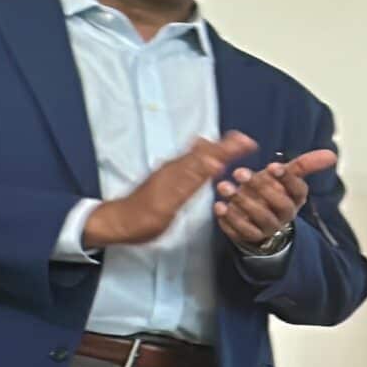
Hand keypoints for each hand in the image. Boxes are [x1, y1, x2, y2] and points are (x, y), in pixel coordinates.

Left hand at [83, 132, 254, 248]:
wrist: (118, 223)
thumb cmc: (144, 218)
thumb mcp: (170, 202)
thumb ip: (193, 180)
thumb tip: (216, 161)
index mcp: (179, 172)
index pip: (209, 155)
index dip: (229, 148)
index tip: (248, 143)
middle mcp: (175, 168)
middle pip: (204, 151)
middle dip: (225, 146)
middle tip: (246, 142)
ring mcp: (170, 173)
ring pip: (197, 155)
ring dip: (217, 150)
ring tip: (233, 147)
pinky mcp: (167, 180)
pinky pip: (191, 163)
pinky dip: (205, 159)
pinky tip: (208, 164)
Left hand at [213, 148, 337, 248]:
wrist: (258, 221)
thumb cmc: (271, 192)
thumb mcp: (285, 177)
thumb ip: (305, 165)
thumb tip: (332, 154)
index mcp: (296, 199)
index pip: (298, 191)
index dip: (287, 179)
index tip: (272, 166)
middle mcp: (286, 215)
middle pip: (280, 205)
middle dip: (260, 188)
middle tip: (240, 172)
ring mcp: (269, 228)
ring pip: (261, 218)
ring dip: (242, 201)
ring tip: (224, 186)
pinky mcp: (251, 237)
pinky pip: (243, 232)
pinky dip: (230, 220)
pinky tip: (220, 206)